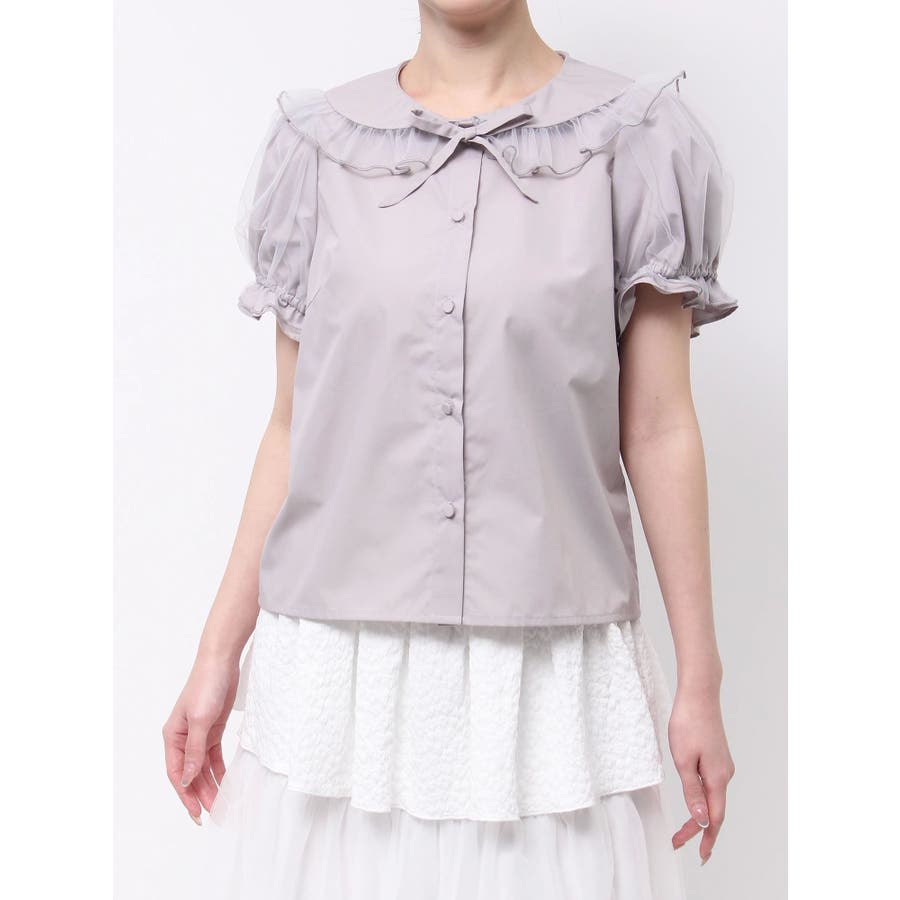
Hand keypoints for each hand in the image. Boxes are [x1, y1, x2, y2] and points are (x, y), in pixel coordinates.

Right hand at [162, 650, 239, 824]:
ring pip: (202, 768)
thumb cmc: (206, 685)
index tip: (196, 813)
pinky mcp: (213, 729)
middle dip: (200, 794)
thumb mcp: (201, 720)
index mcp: (172, 737)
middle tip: (213, 815)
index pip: (177, 774)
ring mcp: (198, 734)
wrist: (221, 662)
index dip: (185, 796)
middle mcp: (183, 738)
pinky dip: (219, 770)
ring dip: (211, 785)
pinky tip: (227, 783)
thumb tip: (188, 779)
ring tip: (222, 805)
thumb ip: (195, 750)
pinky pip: (214, 756)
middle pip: (190, 774)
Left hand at [668, 683, 734, 865]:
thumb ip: (692, 791)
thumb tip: (701, 819)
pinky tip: (693, 801)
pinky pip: (712, 784)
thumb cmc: (688, 723)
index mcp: (717, 778)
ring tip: (683, 830)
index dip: (707, 838)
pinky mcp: (717, 756)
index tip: (700, 856)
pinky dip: (702, 799)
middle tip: (678, 842)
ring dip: (699, 815)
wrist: (699, 693)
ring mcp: (722, 764)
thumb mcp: (684, 760)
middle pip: (714, 810)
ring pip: (713, 797)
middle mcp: (725, 774)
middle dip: (699, 830)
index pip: (714, 817)